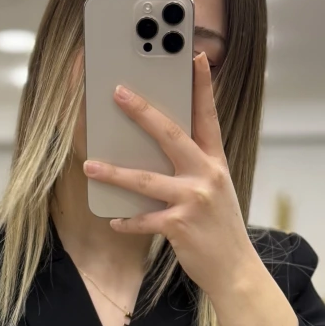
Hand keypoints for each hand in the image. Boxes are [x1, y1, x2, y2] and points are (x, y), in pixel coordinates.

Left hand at [82, 52, 255, 300]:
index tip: (195, 56)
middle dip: (142, 111)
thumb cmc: (219, 226)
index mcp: (215, 161)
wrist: (235, 268)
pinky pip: (144, 219)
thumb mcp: (216, 188)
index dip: (202, 85)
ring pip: (145, 179)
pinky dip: (127, 220)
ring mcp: (194, 200)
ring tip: (89, 165)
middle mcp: (206, 175)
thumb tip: (156, 148)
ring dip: (114, 172)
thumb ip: (193, 166)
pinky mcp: (180, 225)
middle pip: (170, 135)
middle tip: (118, 92)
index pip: (208, 116)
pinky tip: (114, 219)